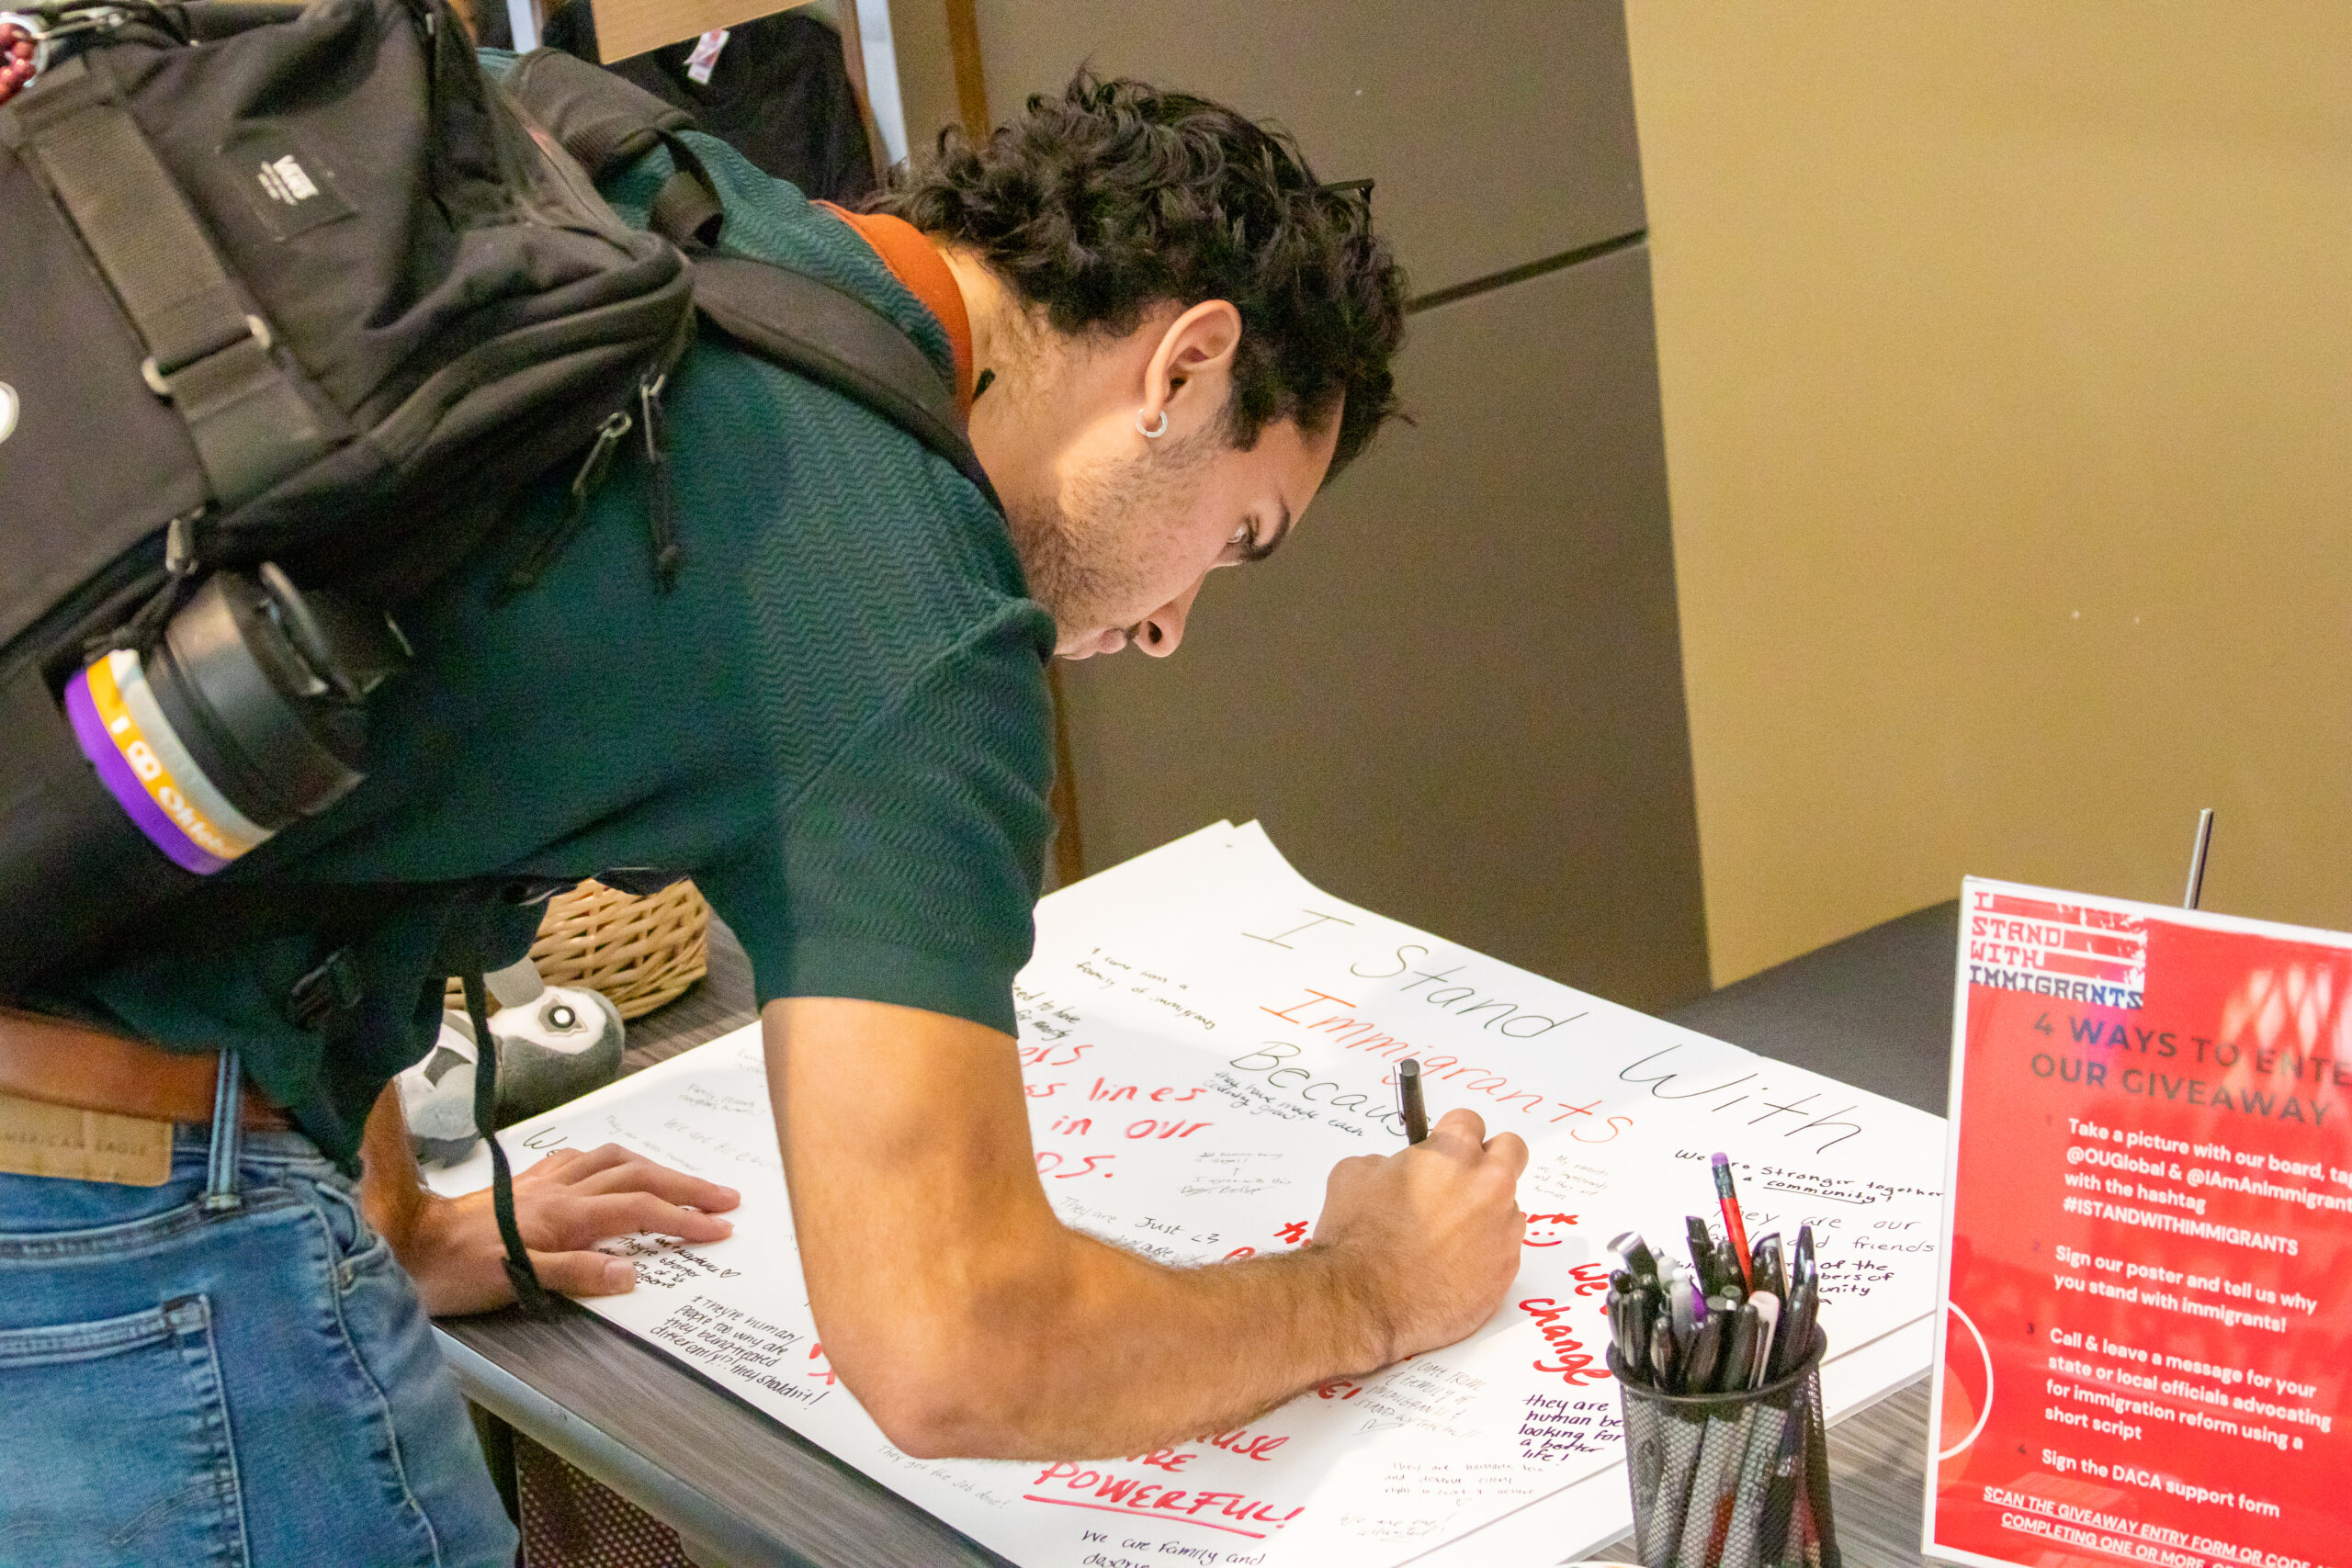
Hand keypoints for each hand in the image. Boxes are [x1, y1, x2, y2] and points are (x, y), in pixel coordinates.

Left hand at [393, 1144, 741, 1317]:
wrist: (406, 1245)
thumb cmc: (456, 1271)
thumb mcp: (515, 1281)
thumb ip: (575, 1273)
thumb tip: (632, 1272)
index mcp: (565, 1214)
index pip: (640, 1210)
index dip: (684, 1218)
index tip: (721, 1229)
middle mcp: (561, 1189)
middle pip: (638, 1175)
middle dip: (686, 1185)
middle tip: (725, 1199)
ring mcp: (544, 1181)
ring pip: (614, 1159)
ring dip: (655, 1167)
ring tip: (683, 1182)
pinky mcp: (528, 1183)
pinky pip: (583, 1159)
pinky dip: (614, 1162)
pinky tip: (615, 1171)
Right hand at [1310, 1108, 1528, 1364]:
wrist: (1363, 1301)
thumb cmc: (1356, 1236)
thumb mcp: (1354, 1173)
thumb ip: (1389, 1161)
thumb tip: (1401, 1168)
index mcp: (1453, 1152)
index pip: (1470, 1121)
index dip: (1451, 1136)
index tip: (1441, 1154)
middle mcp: (1488, 1185)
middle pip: (1512, 1150)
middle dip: (1490, 1159)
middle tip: (1462, 1181)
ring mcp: (1503, 1229)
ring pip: (1507, 1207)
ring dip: (1484, 1214)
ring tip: (1445, 1240)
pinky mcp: (1506, 1271)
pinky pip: (1502, 1251)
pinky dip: (1482, 1255)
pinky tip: (1450, 1268)